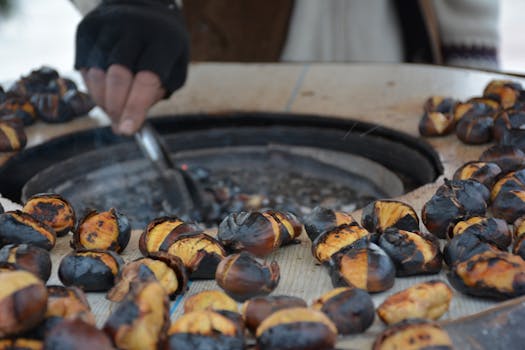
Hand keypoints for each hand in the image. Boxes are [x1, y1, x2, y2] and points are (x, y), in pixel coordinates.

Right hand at [75, 0, 188, 134]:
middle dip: (116, 108)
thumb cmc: (162, 47)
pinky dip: (93, 87)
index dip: (135, 109)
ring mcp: (107, 27)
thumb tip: (128, 124)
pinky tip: (105, 90)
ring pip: (97, 75)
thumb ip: (156, 95)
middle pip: (117, 78)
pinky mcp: (87, 28)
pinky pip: (84, 68)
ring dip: (103, 101)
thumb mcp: (174, 68)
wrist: (144, 7)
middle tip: (119, 124)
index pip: (146, 81)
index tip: (127, 130)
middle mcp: (133, 30)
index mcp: (162, 42)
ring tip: (114, 109)